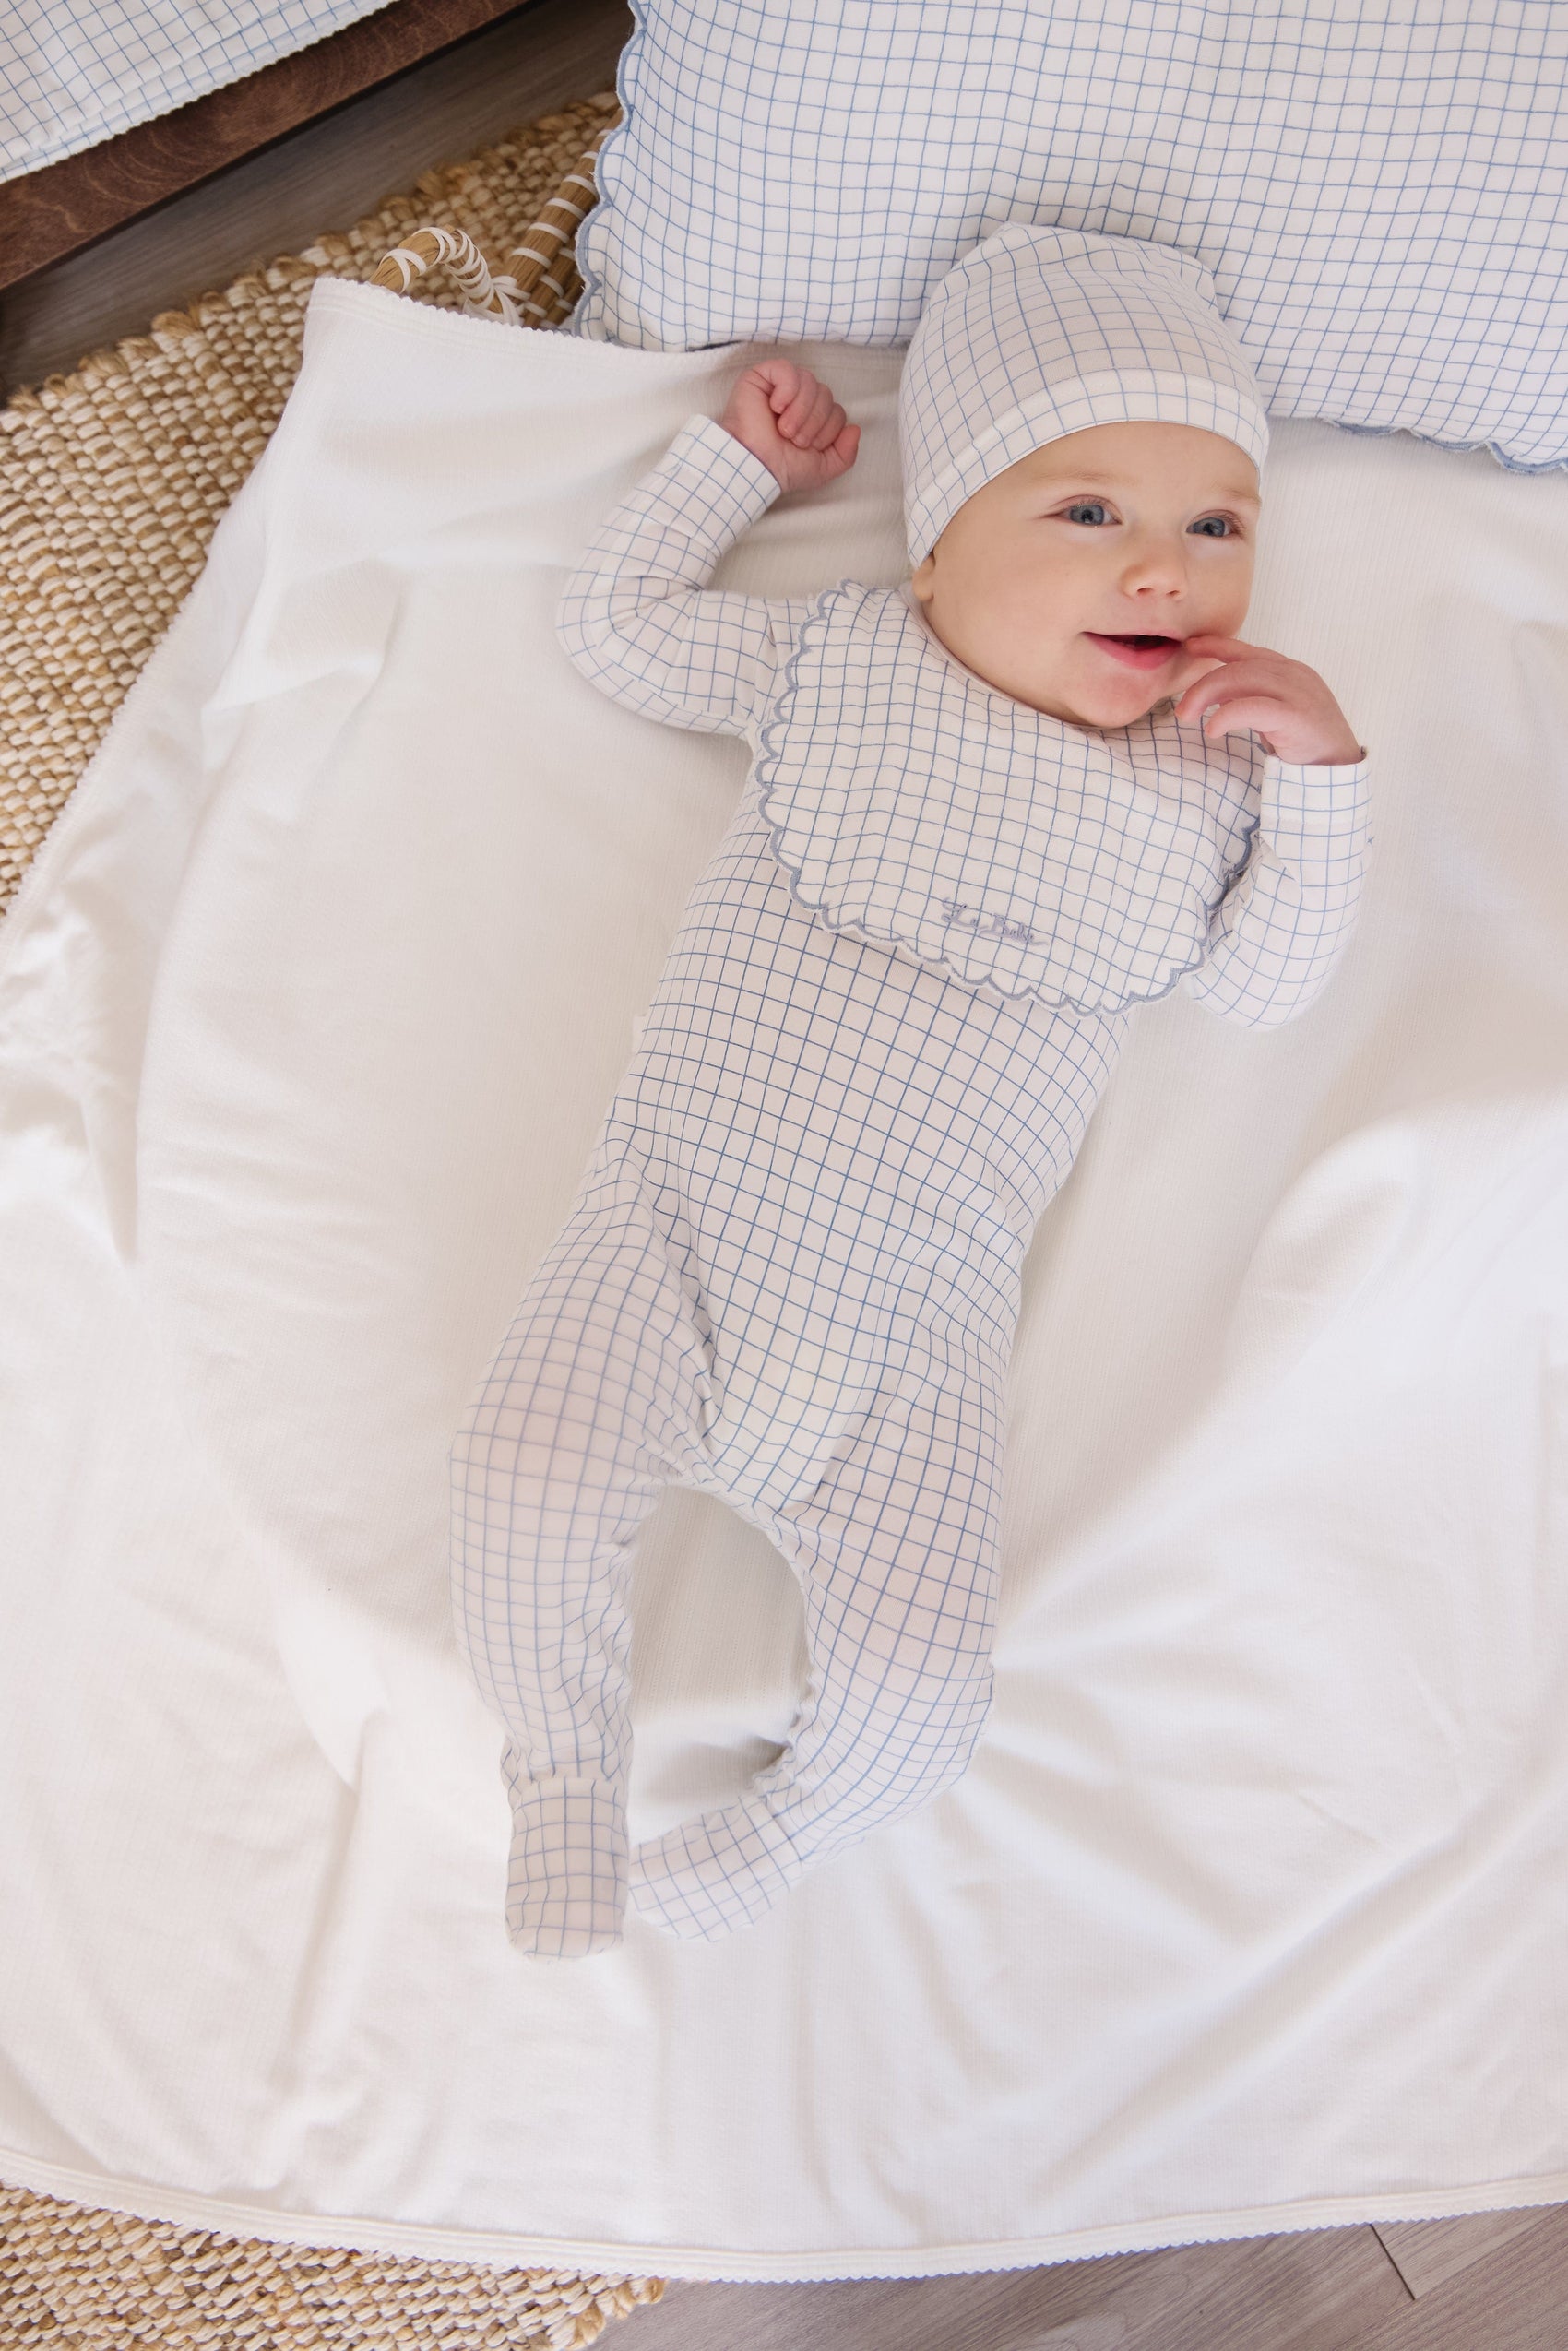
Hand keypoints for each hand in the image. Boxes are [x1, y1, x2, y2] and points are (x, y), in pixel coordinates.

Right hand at [719, 359, 860, 492]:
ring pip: (810, 381)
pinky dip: (786, 390)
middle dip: (814, 421)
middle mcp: (800, 400)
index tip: (805, 446)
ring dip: (800, 410)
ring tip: (783, 428)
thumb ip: (846, 454)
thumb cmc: (782, 467)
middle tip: (792, 438)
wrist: (754, 465)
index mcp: (813, 418)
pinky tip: (775, 407)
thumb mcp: (823, 469)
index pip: (837, 411)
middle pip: (826, 394)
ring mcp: (782, 386)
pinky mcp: (763, 376)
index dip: (827, 430)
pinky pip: (787, 370)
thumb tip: (855, 428)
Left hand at [1173, 635, 1362, 763]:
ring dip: (1207, 696)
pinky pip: (1254, 707)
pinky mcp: (1296, 715)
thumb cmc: (1305, 743)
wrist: (1338, 767)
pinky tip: (1212, 730)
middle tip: (1182, 710)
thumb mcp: (1275, 713)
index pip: (1248, 651)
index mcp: (1288, 671)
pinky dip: (1227, 715)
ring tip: (1188, 717)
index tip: (1190, 646)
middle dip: (1203, 684)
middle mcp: (1293, 674)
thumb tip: (1217, 695)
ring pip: (1242, 679)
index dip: (1217, 645)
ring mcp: (1297, 692)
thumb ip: (1252, 699)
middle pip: (1238, 666)